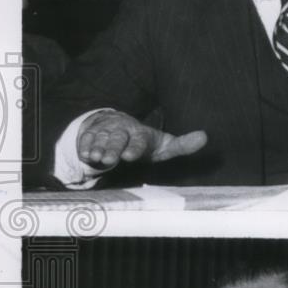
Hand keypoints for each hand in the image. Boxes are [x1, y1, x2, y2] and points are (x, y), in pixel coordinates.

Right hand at [77, 110, 206, 169]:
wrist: (116, 126)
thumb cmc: (144, 142)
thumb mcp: (164, 144)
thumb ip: (182, 144)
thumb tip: (205, 137)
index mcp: (140, 133)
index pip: (138, 140)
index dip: (134, 147)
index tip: (130, 156)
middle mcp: (121, 130)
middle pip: (116, 140)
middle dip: (112, 149)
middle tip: (107, 160)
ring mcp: (104, 131)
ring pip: (99, 139)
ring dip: (96, 148)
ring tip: (95, 157)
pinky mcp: (90, 134)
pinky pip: (85, 139)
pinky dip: (83, 146)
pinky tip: (84, 154)